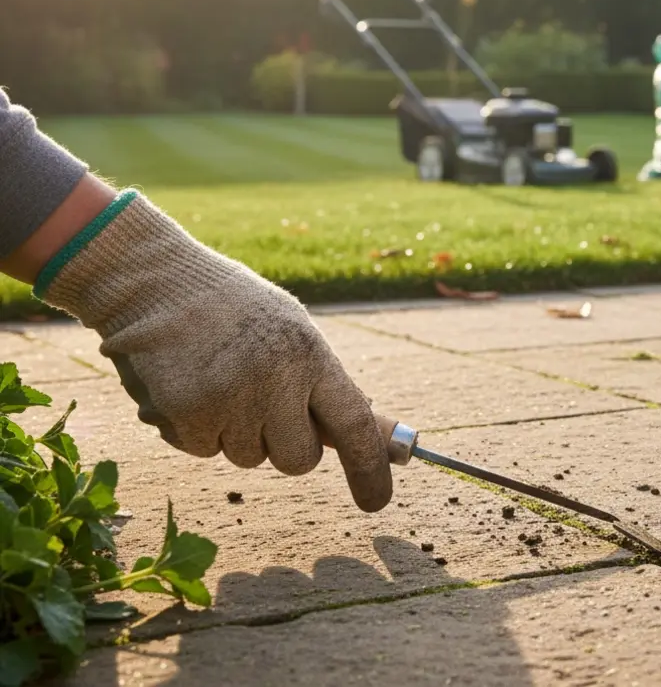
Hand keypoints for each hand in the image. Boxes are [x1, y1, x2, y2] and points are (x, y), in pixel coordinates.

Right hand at [36, 191, 392, 511]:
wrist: (153, 279)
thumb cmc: (234, 309)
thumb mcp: (292, 333)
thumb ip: (329, 389)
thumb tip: (387, 443)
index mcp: (310, 354)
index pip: (354, 424)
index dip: (370, 468)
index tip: (377, 502)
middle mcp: (275, 379)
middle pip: (298, 459)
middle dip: (284, 447)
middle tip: (261, 405)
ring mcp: (229, 399)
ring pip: (247, 458)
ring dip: (235, 433)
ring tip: (216, 378)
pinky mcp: (186, 414)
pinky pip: (202, 451)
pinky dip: (195, 429)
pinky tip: (186, 384)